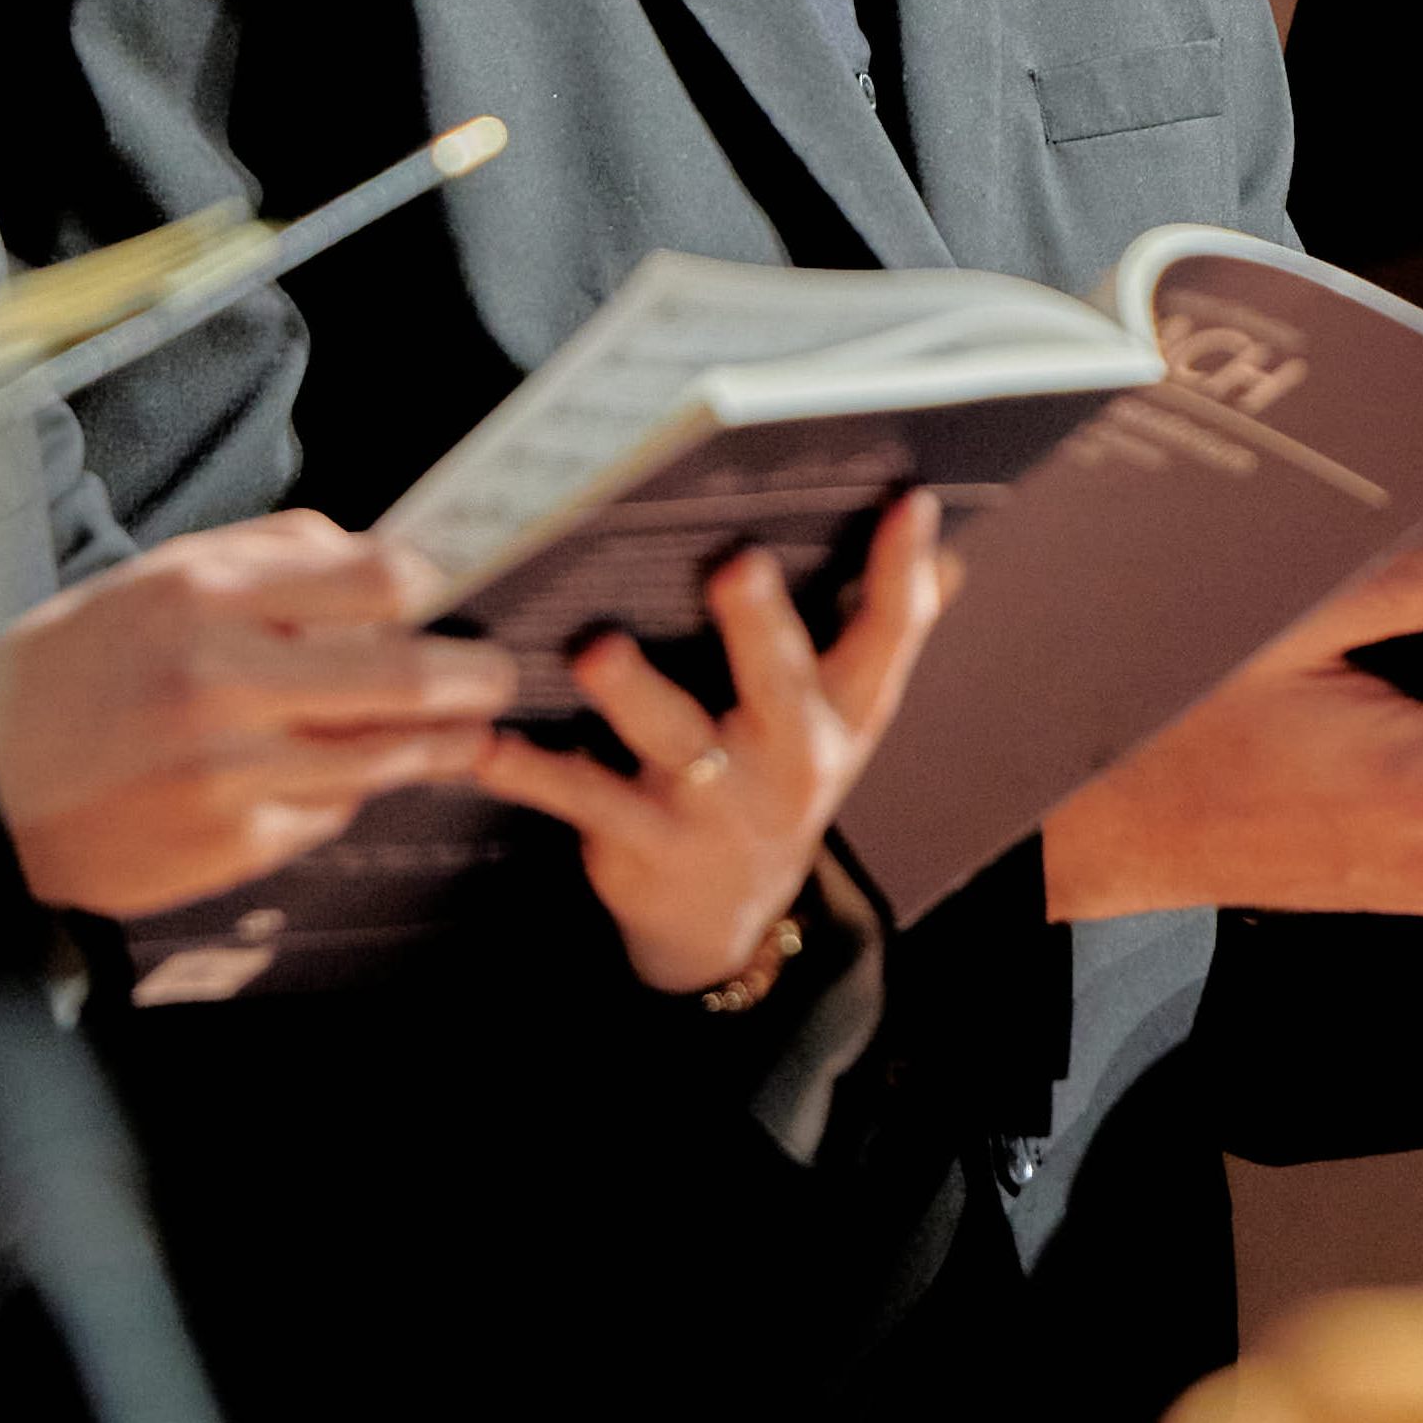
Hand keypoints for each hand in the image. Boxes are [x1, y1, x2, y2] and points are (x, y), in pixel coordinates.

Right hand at [0, 512, 519, 918]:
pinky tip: (352, 776)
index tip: (446, 591)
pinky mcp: (230, 844)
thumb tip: (379, 560)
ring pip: (384, 752)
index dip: (430, 585)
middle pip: (406, 673)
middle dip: (474, 674)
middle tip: (499, 673)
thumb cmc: (77, 669)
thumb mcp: (156, 580)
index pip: (376, 578)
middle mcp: (221, 680)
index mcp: (204, 594)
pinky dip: (349, 791)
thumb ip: (271, 560)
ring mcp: (228, 772)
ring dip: (442, 742)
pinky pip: (328, 810)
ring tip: (467, 730)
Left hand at [476, 492, 958, 994]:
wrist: (726, 920)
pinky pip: (581, 799)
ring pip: (674, 742)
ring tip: (597, 650)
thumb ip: (880, 624)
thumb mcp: (840, 714)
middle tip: (738, 564)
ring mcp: (712, 805)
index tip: (909, 501)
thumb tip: (935, 533)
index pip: (886, 638)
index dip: (901, 573)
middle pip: (779, 685)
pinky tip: (487, 744)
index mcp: (841, 714)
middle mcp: (788, 758)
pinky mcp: (638, 841)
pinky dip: (532, 772)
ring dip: (633, 694)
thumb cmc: (777, 770)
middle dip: (758, 627)